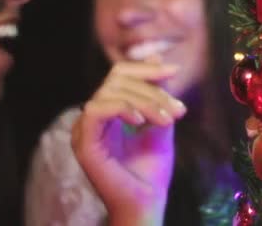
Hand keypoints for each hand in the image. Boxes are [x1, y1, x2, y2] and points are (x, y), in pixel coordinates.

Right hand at [71, 61, 186, 225]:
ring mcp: (85, 130)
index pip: (120, 75)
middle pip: (116, 79)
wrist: (147, 202)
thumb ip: (157, 94)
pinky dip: (121, 108)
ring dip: (144, 100)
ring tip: (167, 120)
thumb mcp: (160, 122)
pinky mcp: (83, 143)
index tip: (174, 71)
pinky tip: (141, 120)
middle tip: (177, 111)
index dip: (145, 69)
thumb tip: (157, 59)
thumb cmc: (152, 169)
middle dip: (152, 89)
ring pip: (109, 91)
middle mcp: (93, 117)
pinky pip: (95, 110)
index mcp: (108, 110)